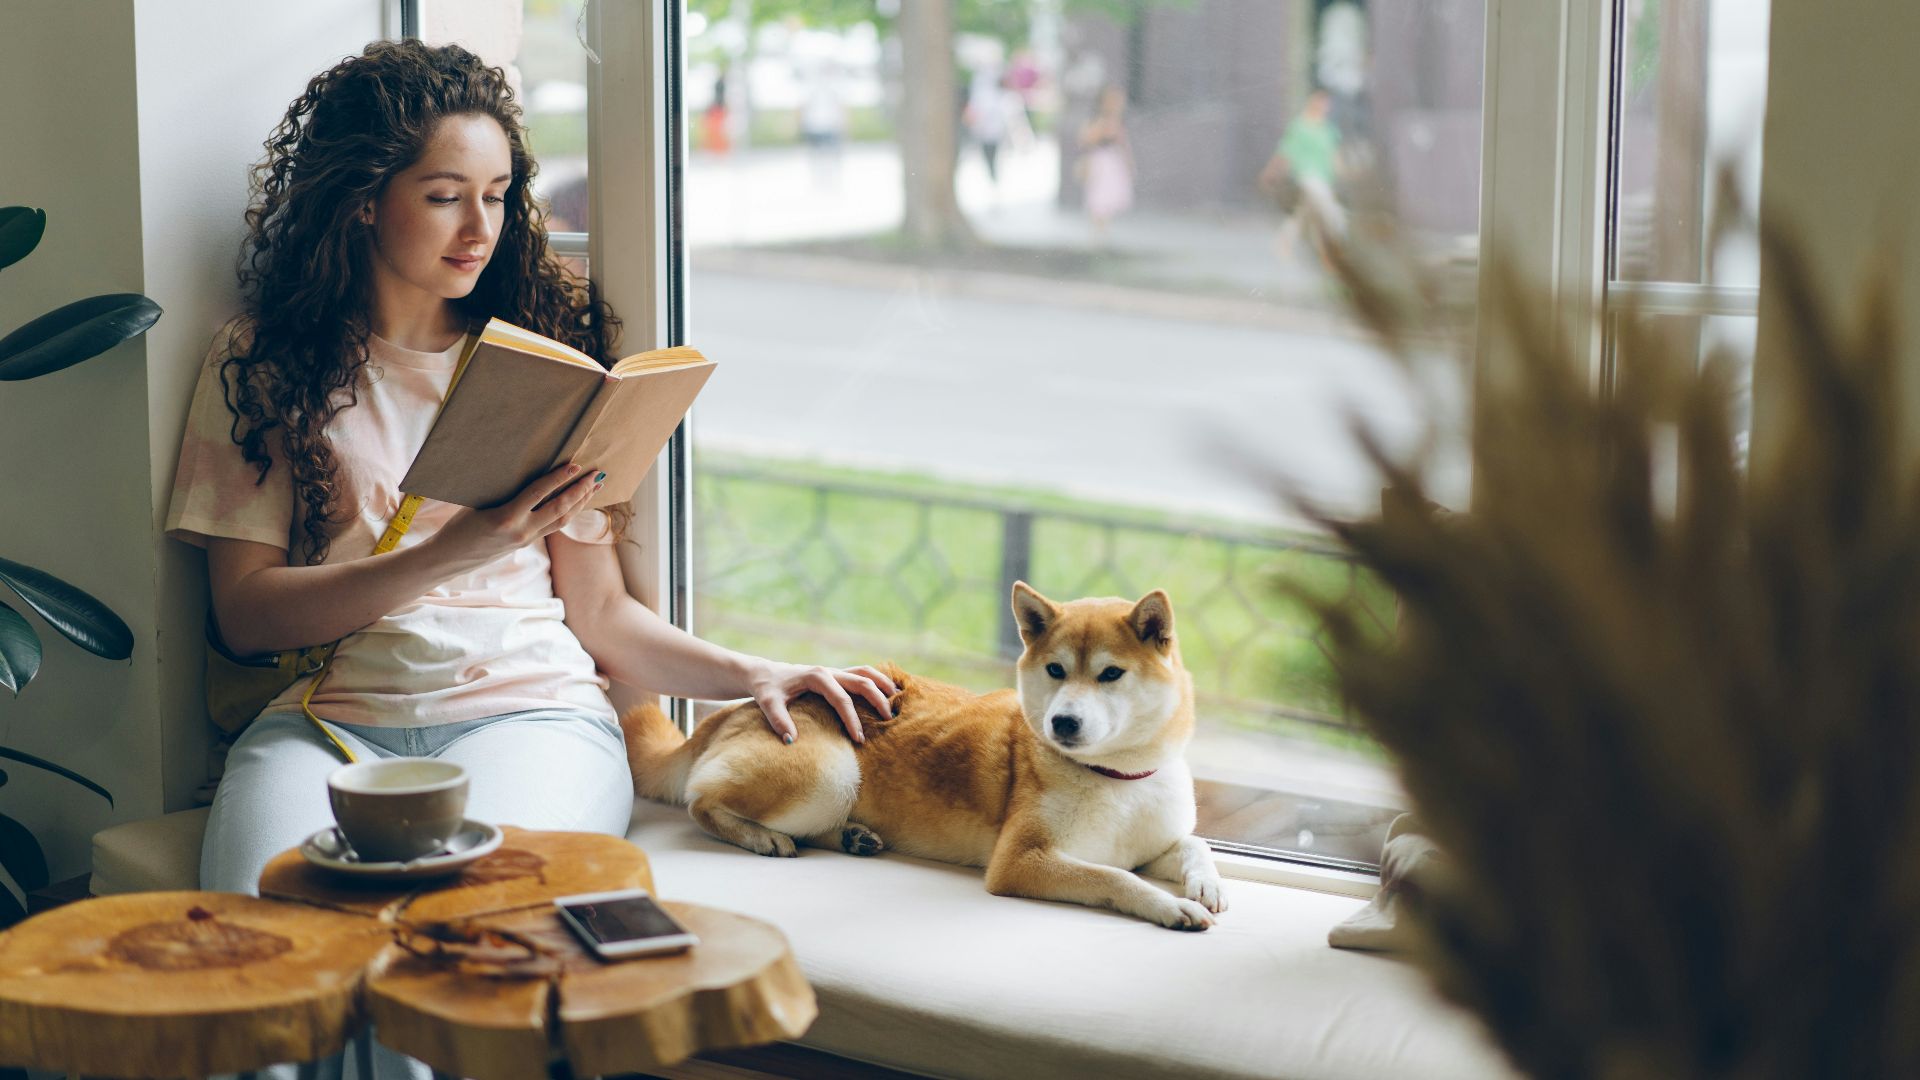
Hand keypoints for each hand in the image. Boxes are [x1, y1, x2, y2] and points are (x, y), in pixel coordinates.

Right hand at [427, 463, 599, 571]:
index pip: (539, 493)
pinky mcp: (526, 543)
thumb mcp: (478, 503)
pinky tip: (577, 503)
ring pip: (561, 520)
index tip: (575, 465)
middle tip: (597, 475)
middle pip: (560, 509)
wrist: (449, 558)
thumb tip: (528, 472)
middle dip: (581, 491)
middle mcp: (521, 531)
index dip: (559, 478)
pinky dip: (567, 512)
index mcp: (505, 518)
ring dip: (580, 503)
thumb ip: (505, 492)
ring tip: (594, 487)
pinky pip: (553, 526)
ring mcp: (526, 539)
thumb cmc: (458, 526)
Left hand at [745, 661, 896, 744]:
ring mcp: (833, 671)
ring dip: (883, 684)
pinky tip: (887, 692)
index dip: (852, 719)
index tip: (859, 739)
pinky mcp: (835, 675)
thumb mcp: (767, 703)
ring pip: (866, 672)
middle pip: (862, 681)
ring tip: (897, 699)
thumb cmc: (766, 688)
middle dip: (878, 700)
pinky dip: (876, 681)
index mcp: (816, 676)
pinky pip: (861, 674)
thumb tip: (791, 741)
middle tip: (889, 720)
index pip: (841, 699)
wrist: (762, 674)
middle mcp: (828, 671)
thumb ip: (778, 720)